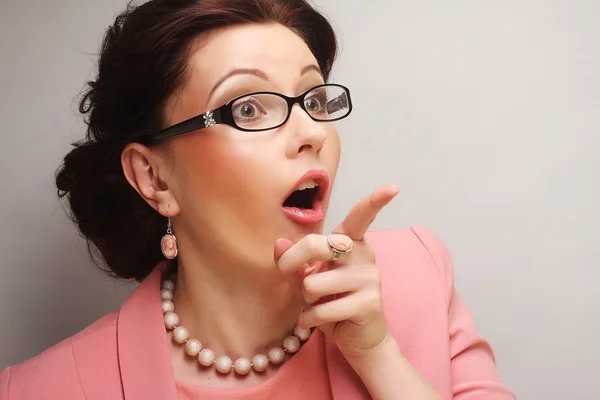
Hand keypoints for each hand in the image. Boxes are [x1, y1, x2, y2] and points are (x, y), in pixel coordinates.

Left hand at [275, 184, 398, 358]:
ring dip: (305, 301)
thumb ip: (294, 261)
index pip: (362, 217)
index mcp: (351, 243)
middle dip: (291, 264)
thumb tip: (279, 243)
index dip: (375, 201)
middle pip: (316, 245)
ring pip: (313, 284)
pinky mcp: (369, 303)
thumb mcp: (309, 279)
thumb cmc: (332, 303)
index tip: (393, 188)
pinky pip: (322, 310)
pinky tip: (318, 322)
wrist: (358, 340)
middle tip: (292, 277)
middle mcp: (363, 255)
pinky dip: (310, 320)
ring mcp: (369, 278)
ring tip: (318, 305)